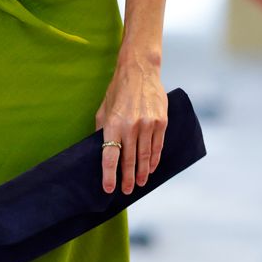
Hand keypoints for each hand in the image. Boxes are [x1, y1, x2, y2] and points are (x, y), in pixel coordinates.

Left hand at [95, 53, 166, 194]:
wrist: (140, 71)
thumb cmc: (118, 92)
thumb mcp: (103, 110)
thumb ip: (102, 131)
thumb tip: (101, 152)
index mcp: (113, 125)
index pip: (110, 157)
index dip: (109, 175)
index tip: (109, 189)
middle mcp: (131, 127)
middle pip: (129, 160)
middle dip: (128, 178)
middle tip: (127, 190)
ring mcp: (148, 125)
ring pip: (145, 156)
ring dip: (143, 172)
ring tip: (140, 183)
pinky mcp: (161, 122)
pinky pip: (158, 146)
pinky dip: (154, 160)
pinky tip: (151, 167)